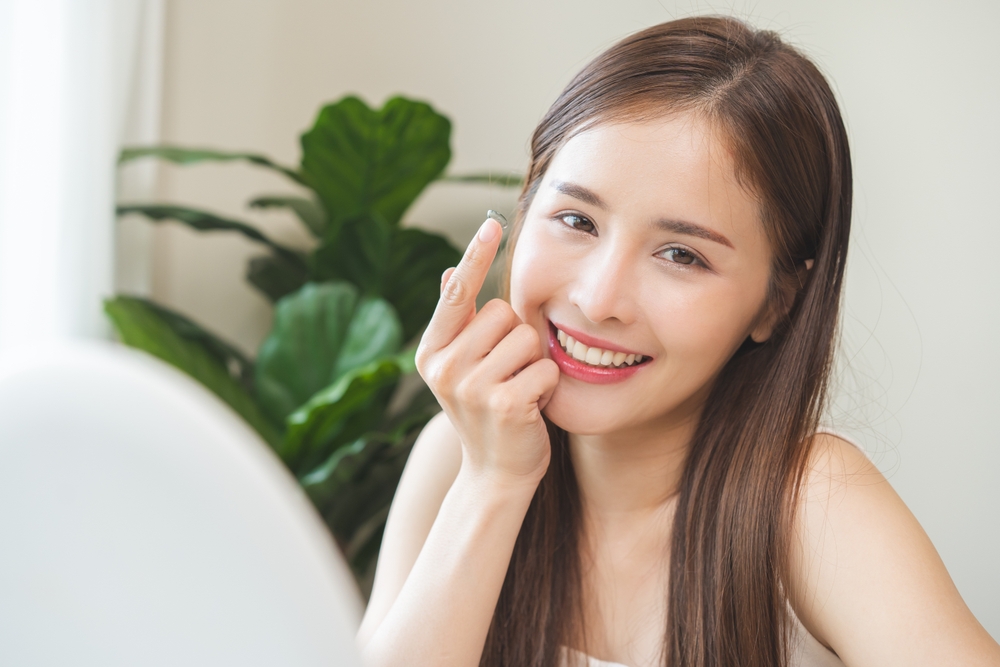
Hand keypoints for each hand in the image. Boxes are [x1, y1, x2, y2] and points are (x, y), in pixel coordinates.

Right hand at [415, 218, 559, 485]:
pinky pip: (544, 369)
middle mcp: (444, 367)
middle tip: (507, 374)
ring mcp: (471, 387)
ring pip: (527, 338)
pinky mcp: (503, 404)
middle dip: (516, 338)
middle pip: (503, 312)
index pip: (456, 293)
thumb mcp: (466, 367)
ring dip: (533, 363)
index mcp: (432, 352)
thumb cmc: (488, 411)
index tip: (491, 223)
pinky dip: (547, 387)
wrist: (495, 473)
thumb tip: (450, 273)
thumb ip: (460, 324)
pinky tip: (531, 409)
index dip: (476, 256)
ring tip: (518, 390)